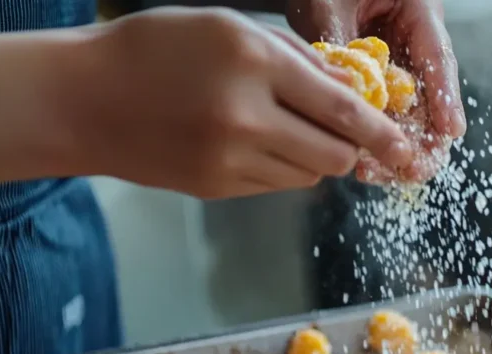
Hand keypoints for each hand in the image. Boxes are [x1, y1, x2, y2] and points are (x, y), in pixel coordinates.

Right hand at [72, 8, 410, 197]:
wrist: (84, 100)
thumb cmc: (156, 50)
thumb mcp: (228, 28)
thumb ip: (295, 58)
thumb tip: (351, 89)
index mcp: (253, 63)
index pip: (341, 108)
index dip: (382, 132)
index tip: (408, 149)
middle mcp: (246, 116)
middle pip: (335, 154)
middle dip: (351, 148)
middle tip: (344, 133)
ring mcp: (230, 159)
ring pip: (310, 175)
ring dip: (315, 157)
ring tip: (285, 128)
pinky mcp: (218, 188)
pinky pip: (278, 186)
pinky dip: (283, 169)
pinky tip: (255, 144)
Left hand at [287, 0, 465, 183]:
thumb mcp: (329, 0)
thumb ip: (337, 37)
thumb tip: (340, 88)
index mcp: (420, 12)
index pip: (438, 57)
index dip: (446, 97)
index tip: (451, 131)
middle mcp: (414, 48)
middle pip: (431, 100)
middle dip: (424, 140)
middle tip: (412, 168)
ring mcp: (396, 73)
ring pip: (408, 119)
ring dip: (395, 149)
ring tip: (375, 172)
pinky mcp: (375, 92)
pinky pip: (381, 121)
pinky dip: (372, 143)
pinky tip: (362, 164)